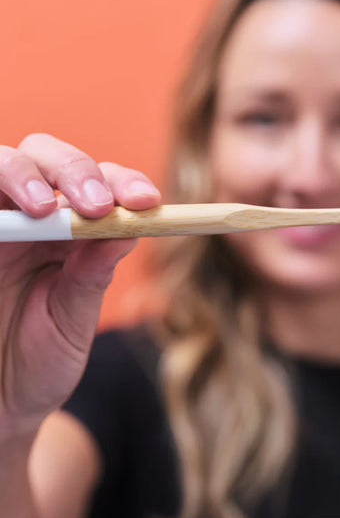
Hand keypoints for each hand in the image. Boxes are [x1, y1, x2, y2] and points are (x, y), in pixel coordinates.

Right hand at [0, 133, 160, 436]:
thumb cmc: (40, 360)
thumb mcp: (73, 318)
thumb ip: (93, 272)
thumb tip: (129, 227)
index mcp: (73, 233)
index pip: (101, 185)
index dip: (124, 183)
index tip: (147, 203)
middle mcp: (32, 218)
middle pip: (48, 158)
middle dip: (75, 171)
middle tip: (95, 205)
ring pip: (3, 163)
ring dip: (24, 174)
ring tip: (40, 209)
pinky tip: (12, 214)